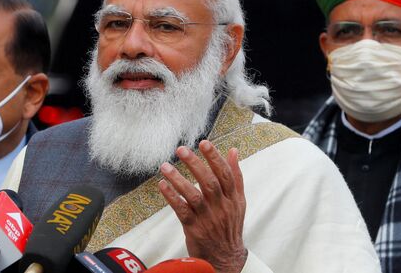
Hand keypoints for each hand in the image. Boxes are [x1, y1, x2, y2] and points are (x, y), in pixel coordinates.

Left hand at [158, 140, 246, 272]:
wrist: (226, 257)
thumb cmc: (230, 225)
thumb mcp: (238, 201)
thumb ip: (236, 175)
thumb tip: (233, 151)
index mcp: (233, 198)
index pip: (225, 174)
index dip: (215, 157)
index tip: (204, 143)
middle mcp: (222, 207)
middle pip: (209, 182)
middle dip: (195, 164)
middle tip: (181, 150)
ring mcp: (208, 218)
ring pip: (194, 196)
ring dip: (178, 179)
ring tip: (165, 166)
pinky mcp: (194, 228)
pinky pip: (182, 211)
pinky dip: (172, 197)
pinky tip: (162, 185)